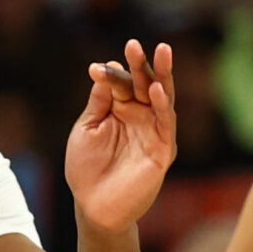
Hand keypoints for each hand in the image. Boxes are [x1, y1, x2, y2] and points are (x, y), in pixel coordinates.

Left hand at [66, 38, 176, 235]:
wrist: (94, 206)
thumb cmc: (87, 169)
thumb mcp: (86, 130)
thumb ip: (98, 102)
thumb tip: (103, 69)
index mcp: (121, 109)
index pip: (121, 83)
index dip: (111, 74)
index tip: (95, 68)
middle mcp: (141, 115)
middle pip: (145, 83)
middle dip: (141, 64)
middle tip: (133, 44)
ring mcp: (154, 130)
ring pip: (162, 96)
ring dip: (161, 75)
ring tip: (161, 52)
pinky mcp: (164, 148)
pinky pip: (166, 122)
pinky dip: (162, 104)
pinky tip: (155, 89)